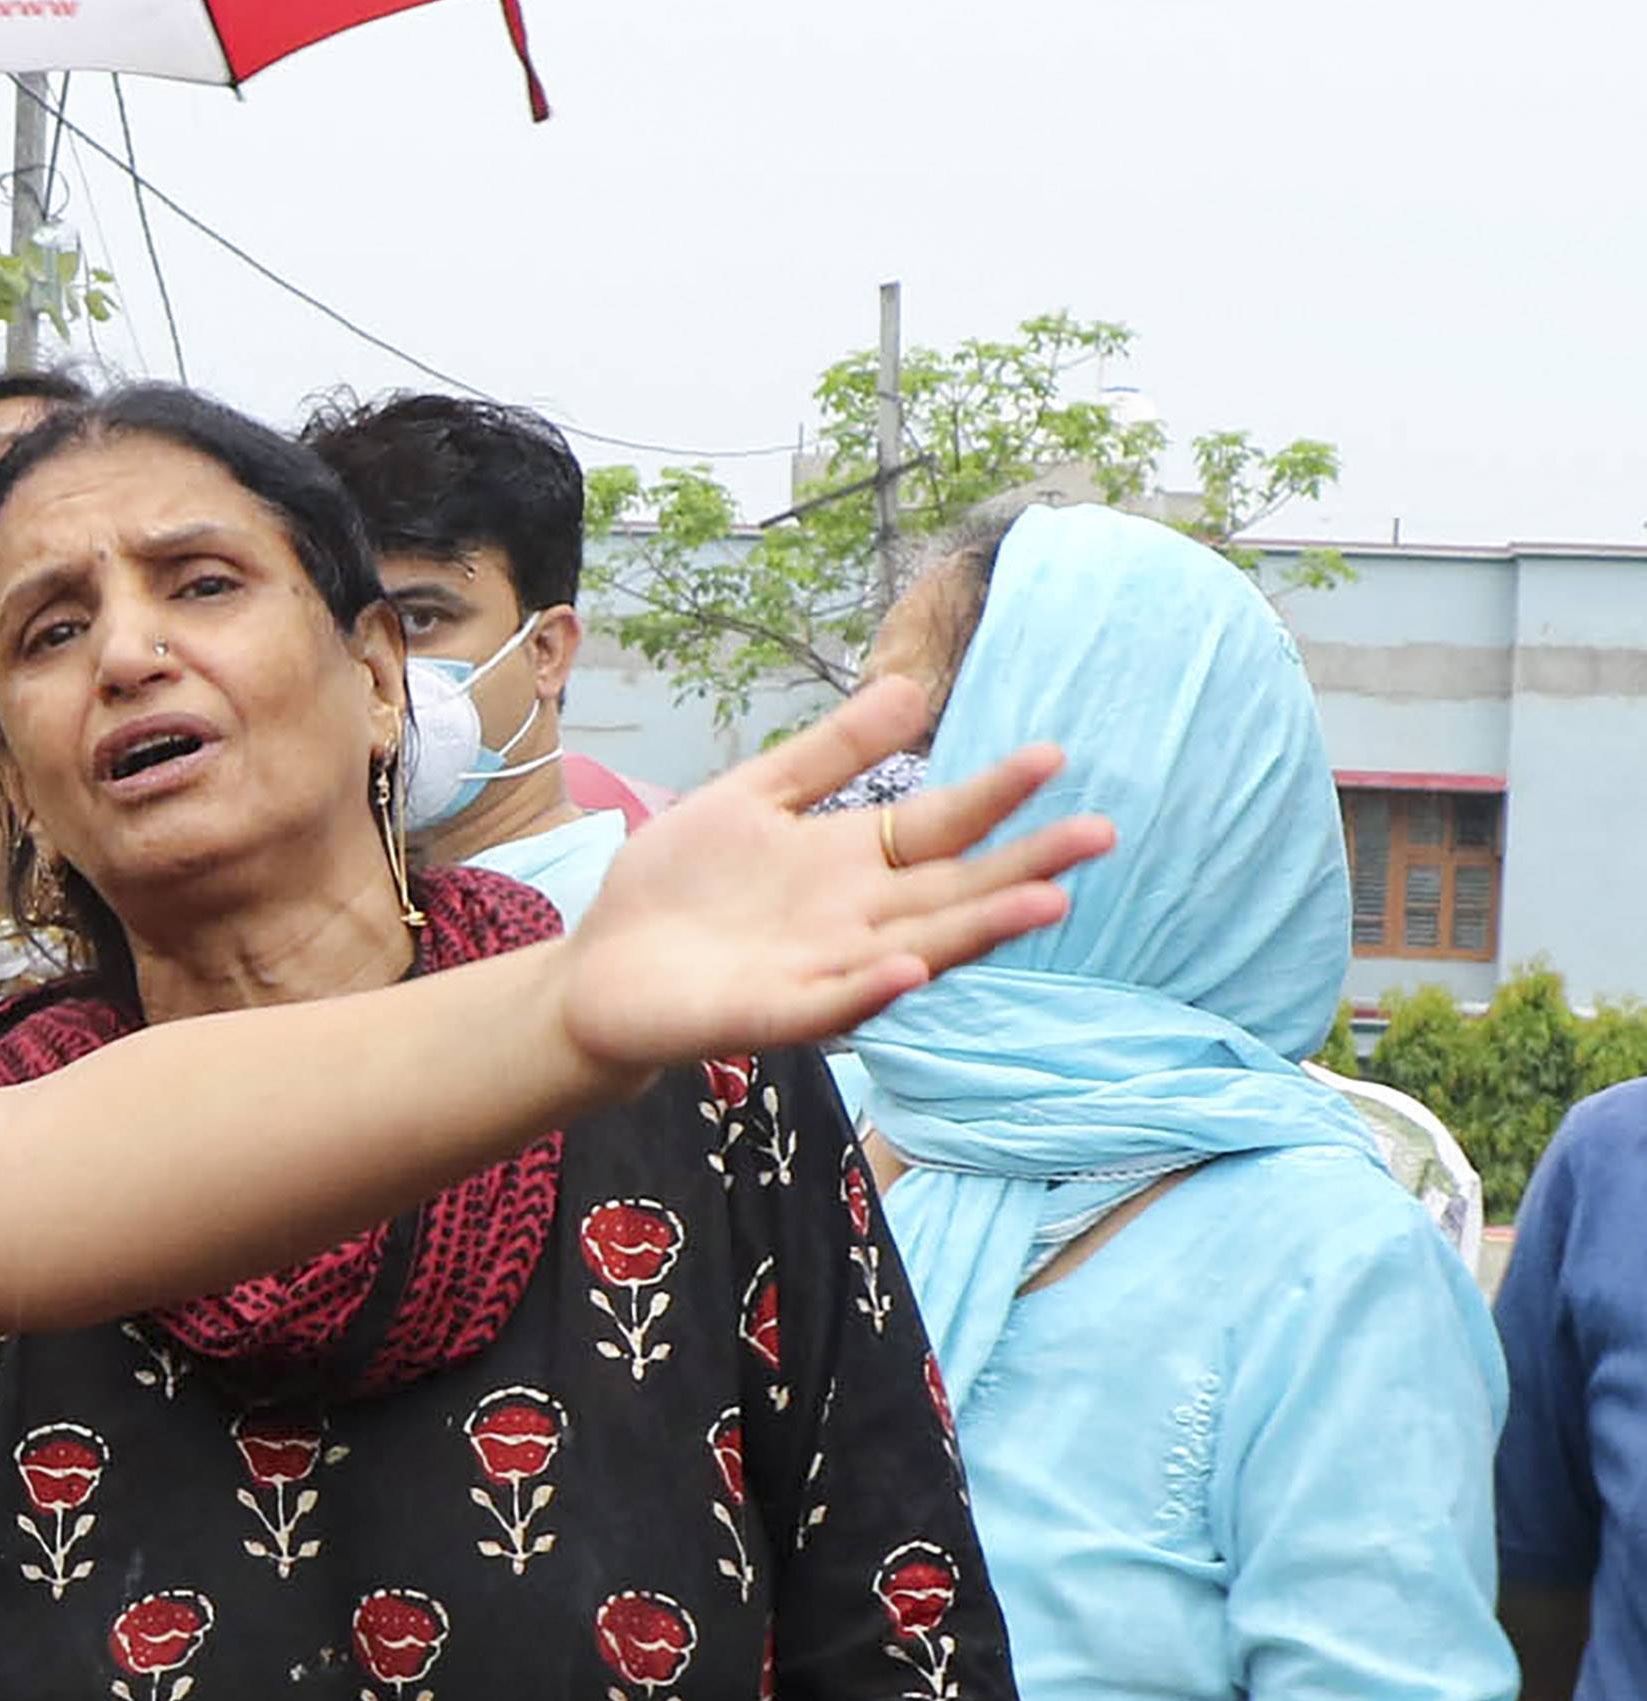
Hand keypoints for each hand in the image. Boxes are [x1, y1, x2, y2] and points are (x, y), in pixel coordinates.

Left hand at [560, 674, 1111, 1076]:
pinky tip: (910, 965)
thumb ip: (830, 753)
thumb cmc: (680, 887)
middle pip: (954, 890)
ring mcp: (821, 968)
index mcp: (851, 862)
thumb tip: (911, 687)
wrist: (601, 968)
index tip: (1053, 756)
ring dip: (976, 929)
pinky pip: (831, 1002)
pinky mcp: (771, 1013)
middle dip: (1025, 866)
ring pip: (917, 947)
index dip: (993, 794)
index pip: (940, 825)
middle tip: (1100, 835)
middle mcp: (856, 919)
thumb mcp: (753, 798)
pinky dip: (870, 987)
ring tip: (1044, 904)